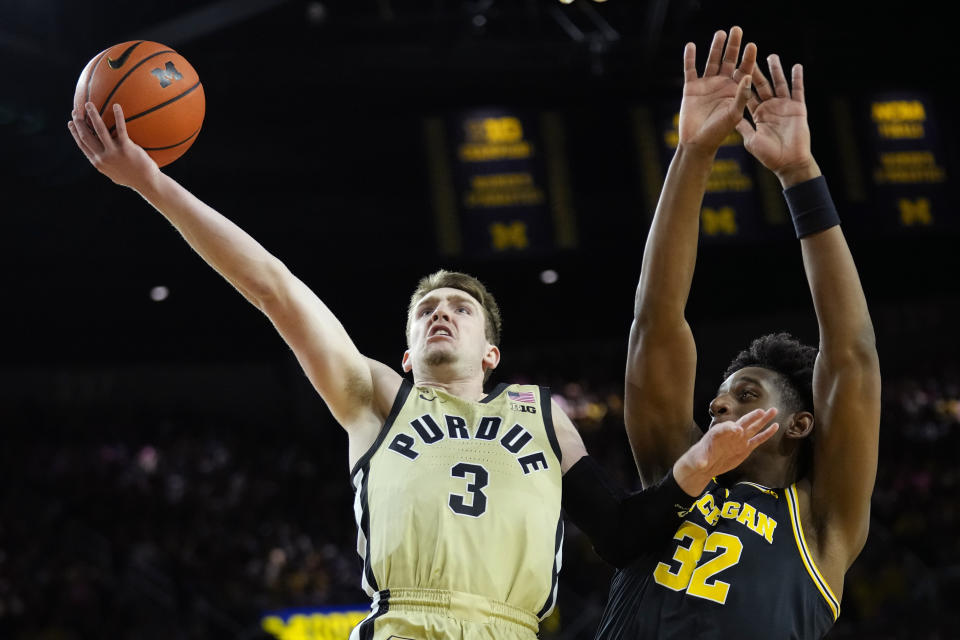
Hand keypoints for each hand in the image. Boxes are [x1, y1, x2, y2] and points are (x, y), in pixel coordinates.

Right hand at [68, 102, 159, 190]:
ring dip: (92, 115)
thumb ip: (106, 163)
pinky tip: (116, 106)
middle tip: (76, 110)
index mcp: (98, 162)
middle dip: (79, 122)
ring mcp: (114, 152)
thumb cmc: (132, 177)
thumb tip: (101, 155)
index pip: (82, 144)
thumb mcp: (113, 172)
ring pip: (99, 130)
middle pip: (86, 136)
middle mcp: (102, 157)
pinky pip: (121, 128)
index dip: (75, 132)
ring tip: (89, 104)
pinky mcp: (126, 148)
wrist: (146, 183)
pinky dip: (118, 116)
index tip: (71, 122)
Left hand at [673, 407, 778, 494]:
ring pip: (753, 428)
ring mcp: (739, 440)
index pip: (725, 428)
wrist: (706, 464)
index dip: (731, 428)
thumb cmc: (699, 459)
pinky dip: (766, 433)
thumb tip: (701, 463)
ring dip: (763, 420)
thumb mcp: (698, 461)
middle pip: (742, 423)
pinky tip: (775, 426)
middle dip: (751, 417)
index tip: (737, 430)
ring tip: (773, 410)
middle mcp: (730, 434)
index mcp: (717, 434)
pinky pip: (758, 439)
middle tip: (761, 411)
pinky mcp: (745, 448)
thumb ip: (701, 461)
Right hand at [678, 26, 756, 152]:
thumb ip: (741, 96)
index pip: (744, 69)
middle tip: (737, 30)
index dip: (748, 58)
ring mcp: (707, 85)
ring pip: (712, 61)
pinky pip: (690, 70)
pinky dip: (690, 58)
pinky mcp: (691, 88)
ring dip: (715, 48)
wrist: (697, 143)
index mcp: (735, 90)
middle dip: (733, 46)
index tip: (751, 46)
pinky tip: (691, 46)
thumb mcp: (734, 114)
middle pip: (729, 60)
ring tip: (720, 34)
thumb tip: (748, 76)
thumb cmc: (718, 132)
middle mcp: (722, 85)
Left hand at [736, 56, 820, 186]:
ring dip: (776, 70)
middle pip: (761, 85)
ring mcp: (784, 106)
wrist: (789, 163)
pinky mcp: (798, 109)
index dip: (741, 82)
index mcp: (758, 114)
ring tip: (771, 56)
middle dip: (756, 70)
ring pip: (779, 84)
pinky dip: (797, 79)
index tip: (734, 68)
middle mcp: (770, 107)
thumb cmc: (769, 156)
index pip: (748, 94)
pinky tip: (796, 66)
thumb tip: (729, 119)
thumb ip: (743, 127)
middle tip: (749, 56)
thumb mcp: (751, 140)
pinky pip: (798, 91)